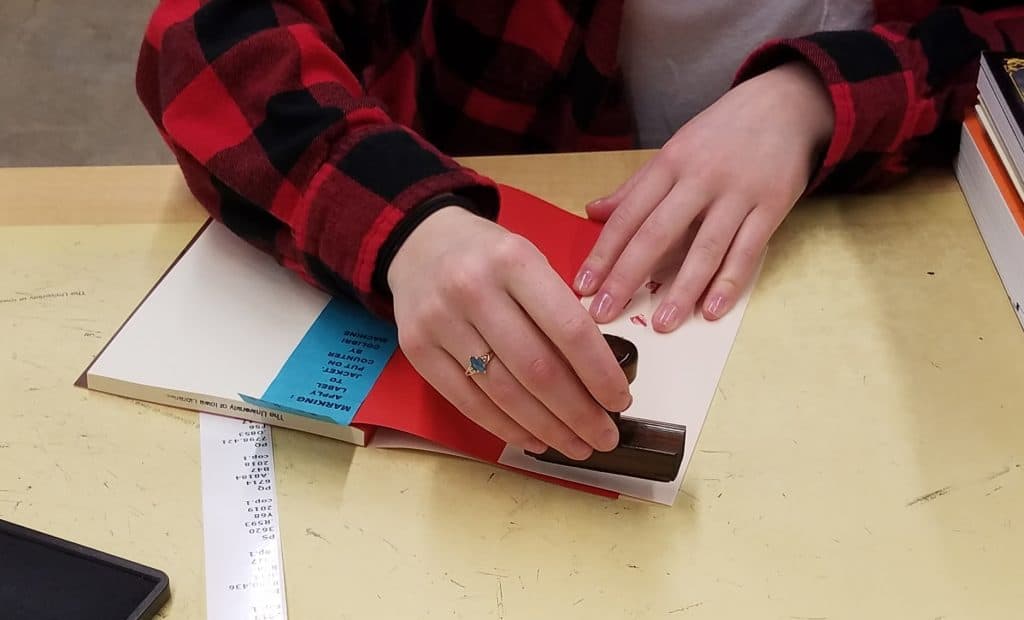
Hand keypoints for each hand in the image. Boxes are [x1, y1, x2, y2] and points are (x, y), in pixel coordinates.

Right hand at [387, 206, 632, 458]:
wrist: (418, 241)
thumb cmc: (489, 255)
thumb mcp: (530, 259)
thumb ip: (559, 307)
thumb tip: (597, 376)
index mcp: (514, 260)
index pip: (569, 329)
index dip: (600, 373)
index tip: (620, 400)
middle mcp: (474, 289)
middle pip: (537, 369)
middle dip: (578, 413)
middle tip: (605, 437)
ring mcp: (440, 321)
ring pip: (503, 392)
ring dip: (546, 428)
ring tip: (576, 445)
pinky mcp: (417, 348)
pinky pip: (468, 401)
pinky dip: (505, 427)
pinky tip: (533, 439)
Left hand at [574, 62, 834, 330]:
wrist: (785, 104)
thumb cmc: (722, 133)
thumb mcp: (675, 150)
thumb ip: (635, 187)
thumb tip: (593, 212)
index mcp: (669, 164)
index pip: (628, 215)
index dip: (603, 253)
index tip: (582, 286)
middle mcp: (699, 179)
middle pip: (657, 234)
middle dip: (627, 277)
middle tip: (605, 313)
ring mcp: (737, 194)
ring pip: (704, 248)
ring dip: (681, 290)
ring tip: (660, 324)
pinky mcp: (771, 207)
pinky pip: (748, 251)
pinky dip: (729, 283)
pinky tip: (711, 311)